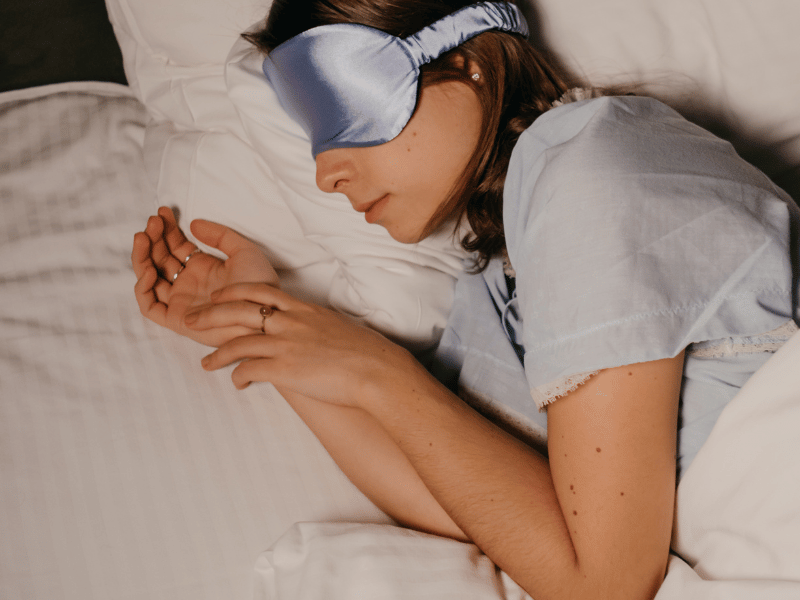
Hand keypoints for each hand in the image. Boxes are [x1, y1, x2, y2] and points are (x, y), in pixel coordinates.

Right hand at [132, 207, 279, 346]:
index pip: (176, 246)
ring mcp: (181, 301)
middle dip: (154, 238)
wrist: (262, 313)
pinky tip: (151, 269)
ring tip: (144, 236)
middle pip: (160, 258)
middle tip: (153, 220)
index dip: (167, 230)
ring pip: (150, 278)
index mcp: (204, 268)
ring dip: (142, 257)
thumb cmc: (260, 285)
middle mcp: (189, 283)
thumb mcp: (244, 251)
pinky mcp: (176, 319)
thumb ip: (220, 235)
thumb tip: (194, 223)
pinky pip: (150, 307)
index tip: (163, 212)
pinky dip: (143, 289)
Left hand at [184, 283, 418, 405]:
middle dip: (209, 314)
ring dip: (217, 354)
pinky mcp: (285, 369)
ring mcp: (286, 345)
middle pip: (238, 310)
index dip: (232, 291)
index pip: (259, 290)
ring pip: (238, 342)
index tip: (217, 295)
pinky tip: (237, 383)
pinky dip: (238, 377)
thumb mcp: (337, 327)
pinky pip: (250, 370)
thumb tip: (309, 329)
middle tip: (190, 320)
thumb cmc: (365, 352)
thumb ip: (316, 324)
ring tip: (205, 364)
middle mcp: (290, 322)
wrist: (377, 371)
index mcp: (303, 309)